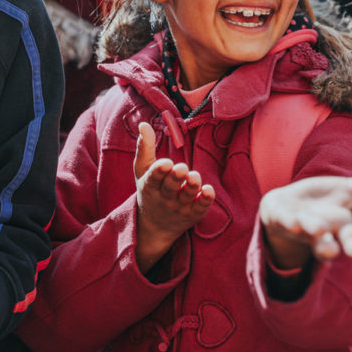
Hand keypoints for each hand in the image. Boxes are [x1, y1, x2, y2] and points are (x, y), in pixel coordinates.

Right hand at [133, 122, 214, 271]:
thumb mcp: (142, 171)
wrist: (155, 227)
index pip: (153, 179)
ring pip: (187, 197)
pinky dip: (205, 200)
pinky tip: (209, 190)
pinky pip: (201, 207)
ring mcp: (180, 207)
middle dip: (176, 178)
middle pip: (170, 188)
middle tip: (181, 168)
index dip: (159, 171)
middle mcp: (164, 198)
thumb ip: (144, 148)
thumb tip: (144, 124)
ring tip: (195, 176)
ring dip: (192, 187)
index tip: (165, 163)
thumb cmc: (150, 191)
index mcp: (149, 186)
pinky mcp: (194, 214)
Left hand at [259, 166, 351, 269]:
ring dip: (313, 229)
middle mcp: (321, 230)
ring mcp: (299, 224)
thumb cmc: (324, 204)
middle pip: (330, 242)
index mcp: (340, 225)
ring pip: (307, 229)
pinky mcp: (279, 215)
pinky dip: (287, 220)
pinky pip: (283, 218)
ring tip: (317, 230)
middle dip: (337, 248)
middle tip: (340, 253)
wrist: (284, 209)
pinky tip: (291, 221)